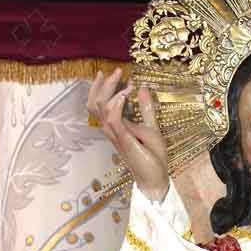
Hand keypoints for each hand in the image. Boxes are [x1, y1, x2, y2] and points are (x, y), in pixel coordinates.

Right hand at [87, 68, 169, 201]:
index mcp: (116, 126)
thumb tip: (142, 88)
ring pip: (100, 108)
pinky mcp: (124, 140)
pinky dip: (117, 104)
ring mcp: (116, 135)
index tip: (119, 73)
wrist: (156, 178)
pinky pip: (113, 119)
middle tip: (116, 72)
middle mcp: (112, 130)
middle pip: (94, 103)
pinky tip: (125, 95)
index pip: (100, 102)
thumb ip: (146, 109)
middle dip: (103, 85)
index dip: (106, 86)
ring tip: (124, 83)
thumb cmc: (153, 157)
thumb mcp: (151, 127)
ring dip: (111, 91)